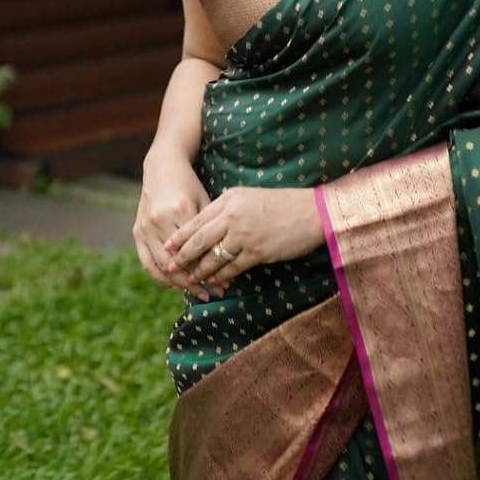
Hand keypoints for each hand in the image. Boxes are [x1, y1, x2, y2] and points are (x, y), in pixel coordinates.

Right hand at [134, 149, 213, 299]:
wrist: (162, 167)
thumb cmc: (189, 185)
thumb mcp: (204, 201)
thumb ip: (209, 230)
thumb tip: (225, 260)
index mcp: (180, 210)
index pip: (195, 250)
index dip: (209, 270)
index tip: (223, 284)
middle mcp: (160, 220)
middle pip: (177, 262)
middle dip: (195, 282)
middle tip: (211, 293)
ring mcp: (145, 226)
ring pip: (161, 266)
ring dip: (179, 283)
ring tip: (196, 292)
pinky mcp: (137, 230)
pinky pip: (146, 261)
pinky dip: (159, 276)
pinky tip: (174, 284)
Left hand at [163, 186, 323, 295]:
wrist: (312, 211)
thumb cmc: (282, 204)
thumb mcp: (249, 198)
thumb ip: (227, 209)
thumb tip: (207, 227)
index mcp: (229, 199)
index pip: (197, 220)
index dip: (180, 236)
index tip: (167, 247)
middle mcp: (232, 215)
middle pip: (199, 239)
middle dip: (183, 256)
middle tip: (171, 266)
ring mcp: (243, 234)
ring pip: (213, 256)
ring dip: (200, 270)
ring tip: (190, 279)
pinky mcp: (256, 251)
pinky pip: (231, 267)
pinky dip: (220, 276)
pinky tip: (214, 281)